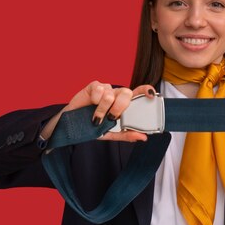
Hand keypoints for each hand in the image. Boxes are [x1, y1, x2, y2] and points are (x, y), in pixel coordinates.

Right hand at [42, 81, 156, 142]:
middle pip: (127, 92)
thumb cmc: (93, 127)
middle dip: (120, 107)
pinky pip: (99, 90)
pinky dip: (95, 100)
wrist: (73, 125)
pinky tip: (91, 104)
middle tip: (111, 117)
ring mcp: (106, 89)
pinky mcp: (94, 86)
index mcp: (124, 104)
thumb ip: (127, 135)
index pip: (139, 93)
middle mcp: (117, 94)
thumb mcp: (112, 133)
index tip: (151, 94)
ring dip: (103, 109)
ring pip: (111, 95)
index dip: (146, 90)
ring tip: (97, 116)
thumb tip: (143, 137)